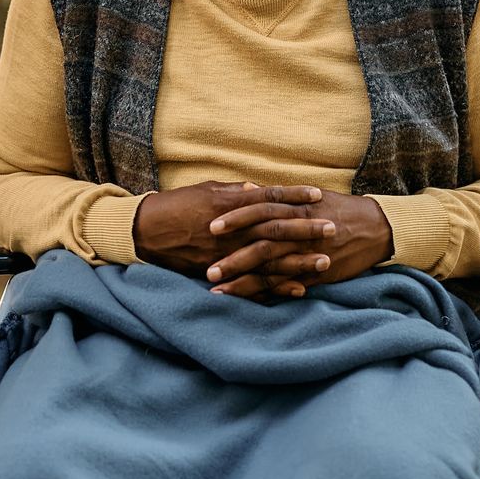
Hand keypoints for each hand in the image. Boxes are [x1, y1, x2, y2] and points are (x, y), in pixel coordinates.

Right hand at [133, 181, 333, 278]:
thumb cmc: (177, 205)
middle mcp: (232, 229)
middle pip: (276, 229)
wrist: (146, 232)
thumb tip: (259, 189)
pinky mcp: (220, 273)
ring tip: (324, 262)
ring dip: (298, 261)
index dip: (294, 196)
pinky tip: (298, 290)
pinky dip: (276, 288)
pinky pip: (252, 283)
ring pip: (269, 259)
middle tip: (333, 228)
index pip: (270, 198)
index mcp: (231, 204)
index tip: (319, 194)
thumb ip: (235, 191)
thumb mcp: (207, 190)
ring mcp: (227, 253)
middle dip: (306, 229)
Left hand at [205, 188, 392, 299]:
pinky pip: (289, 286)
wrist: (376, 227)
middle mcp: (301, 230)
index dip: (235, 219)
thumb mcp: (309, 196)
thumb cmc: (339, 208)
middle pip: (262, 244)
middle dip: (234, 257)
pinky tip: (248, 302)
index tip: (210, 227)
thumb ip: (277, 197)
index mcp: (297, 207)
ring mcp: (309, 254)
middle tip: (206, 268)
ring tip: (217, 290)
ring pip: (272, 269)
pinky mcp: (318, 273)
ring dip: (244, 281)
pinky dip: (269, 294)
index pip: (260, 211)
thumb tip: (247, 189)